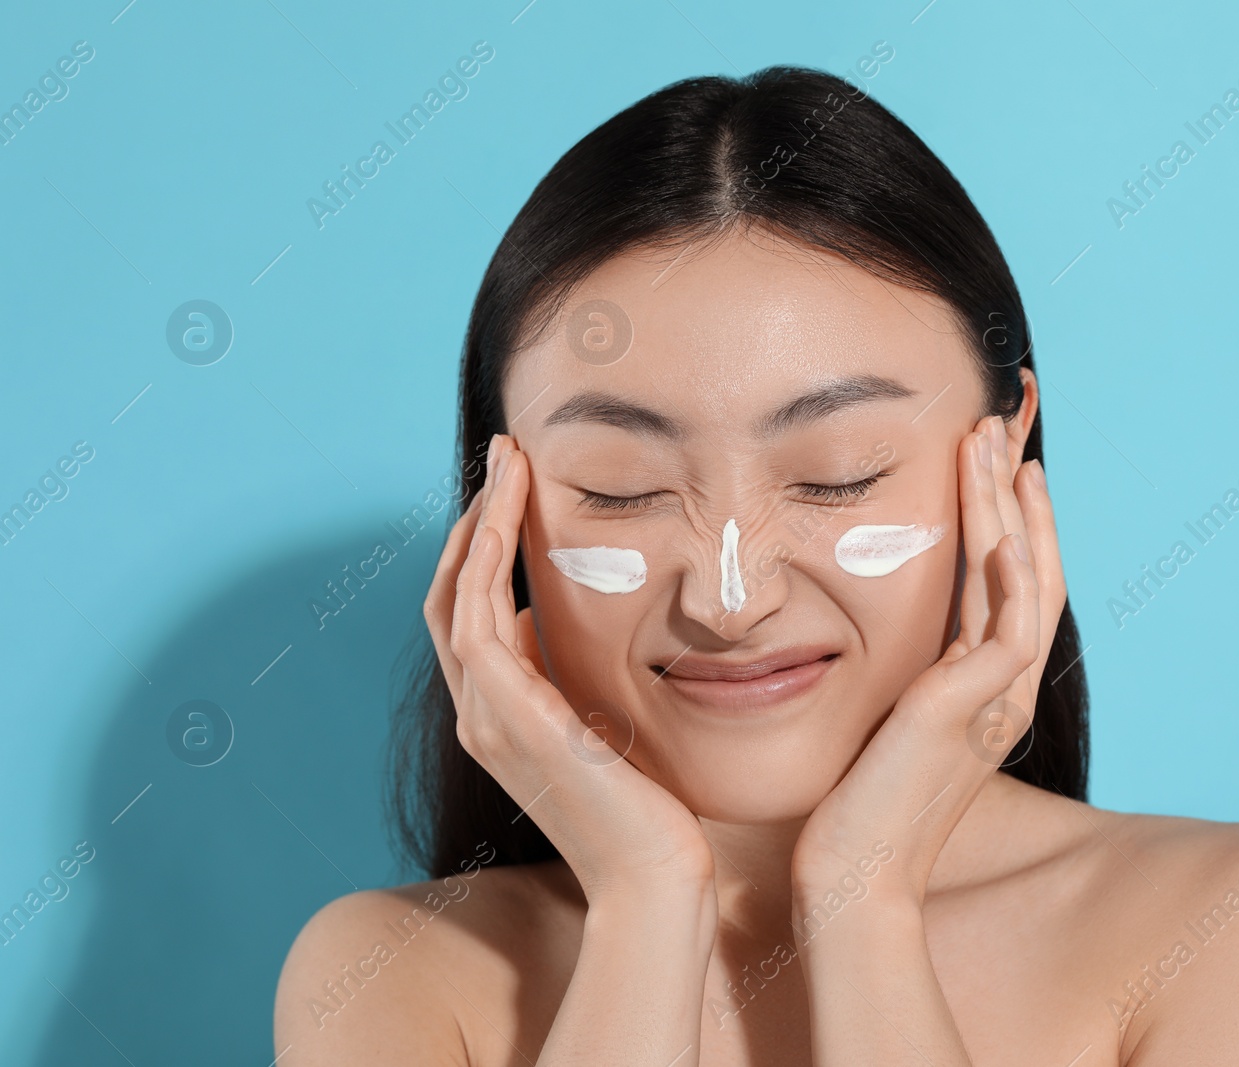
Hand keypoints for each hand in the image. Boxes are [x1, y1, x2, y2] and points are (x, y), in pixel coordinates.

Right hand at [424, 433, 715, 900]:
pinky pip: (478, 618)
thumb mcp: (600, 723)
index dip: (484, 545)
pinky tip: (509, 513)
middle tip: (504, 453)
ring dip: (479, 520)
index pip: (474, 613)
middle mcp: (480, 714)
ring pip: (458, 595)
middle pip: (452, 594)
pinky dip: (486, 559)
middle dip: (475, 518)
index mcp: (501, 714)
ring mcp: (485, 718)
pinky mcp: (506, 717)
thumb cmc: (647, 809)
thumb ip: (563, 679)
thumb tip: (538, 623)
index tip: (515, 487)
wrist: (654, 875)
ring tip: (507, 460)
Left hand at [790, 414, 1066, 902]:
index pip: (1008, 587)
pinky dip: (1010, 574)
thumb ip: (900, 675)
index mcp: (985, 691)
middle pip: (1030, 570)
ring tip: (997, 441)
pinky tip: (1000, 523)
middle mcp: (1004, 691)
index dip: (1010, 521)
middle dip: (1017, 494)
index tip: (998, 462)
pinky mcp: (974, 712)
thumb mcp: (885, 723)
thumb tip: (874, 631)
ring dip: (1011, 509)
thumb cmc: (855, 807)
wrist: (855, 878)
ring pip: (1023, 583)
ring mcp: (997, 702)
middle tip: (1006, 425)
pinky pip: (1008, 630)